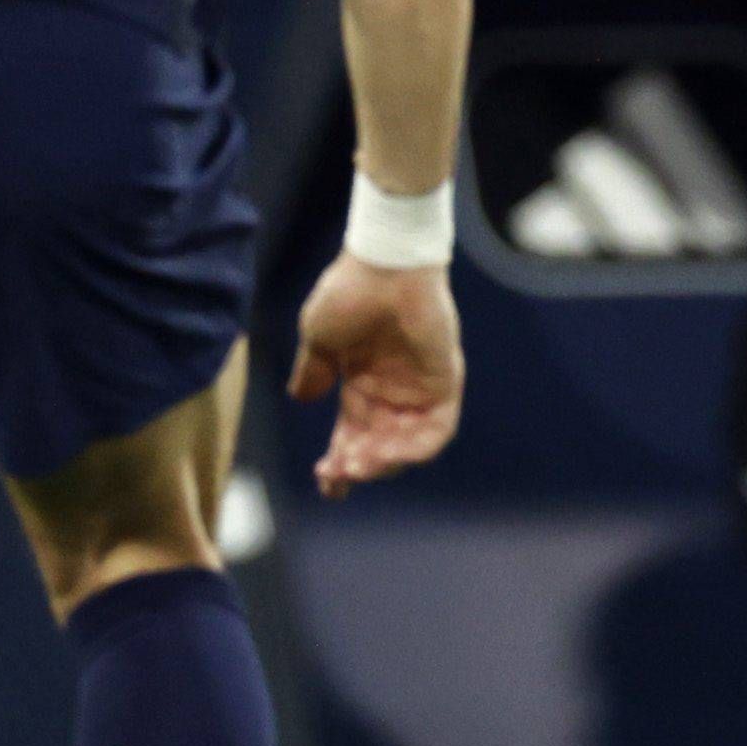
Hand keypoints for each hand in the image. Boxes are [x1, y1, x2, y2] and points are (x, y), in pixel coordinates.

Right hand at [288, 250, 462, 495]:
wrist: (383, 263)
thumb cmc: (349, 292)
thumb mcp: (320, 340)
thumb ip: (313, 372)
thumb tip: (302, 398)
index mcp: (362, 385)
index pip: (353, 437)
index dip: (340, 463)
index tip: (325, 483)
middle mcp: (392, 392)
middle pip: (378, 448)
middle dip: (357, 468)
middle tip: (337, 475)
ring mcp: (420, 389)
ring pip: (407, 445)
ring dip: (384, 462)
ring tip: (358, 465)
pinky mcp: (444, 381)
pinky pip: (437, 429)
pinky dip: (415, 447)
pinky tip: (388, 453)